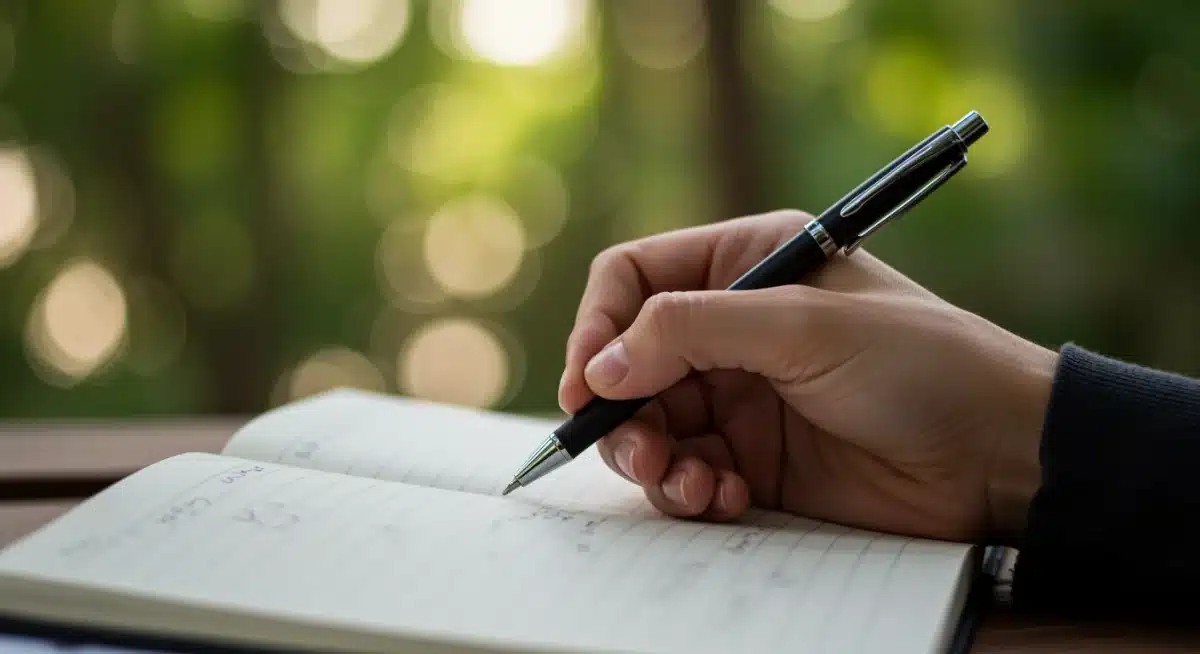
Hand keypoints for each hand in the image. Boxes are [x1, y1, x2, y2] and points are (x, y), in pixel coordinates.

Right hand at [558, 210, 1056, 542]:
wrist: (999, 455)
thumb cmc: (922, 364)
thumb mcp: (803, 329)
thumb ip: (692, 332)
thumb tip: (601, 366)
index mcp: (746, 264)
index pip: (634, 280)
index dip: (599, 328)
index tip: (590, 383)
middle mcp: (733, 327)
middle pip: (628, 362)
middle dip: (621, 410)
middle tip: (638, 451)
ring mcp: (741, 395)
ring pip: (648, 425)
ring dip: (651, 459)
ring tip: (685, 482)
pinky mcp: (754, 458)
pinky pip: (686, 473)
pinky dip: (689, 490)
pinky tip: (724, 496)